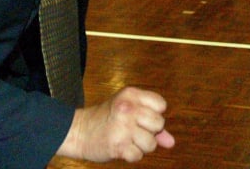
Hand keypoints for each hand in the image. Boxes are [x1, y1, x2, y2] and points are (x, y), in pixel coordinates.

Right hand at [58, 87, 175, 161]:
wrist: (79, 131)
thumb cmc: (107, 120)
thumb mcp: (128, 111)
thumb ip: (151, 123)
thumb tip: (171, 142)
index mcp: (131, 94)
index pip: (161, 105)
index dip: (155, 114)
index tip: (141, 117)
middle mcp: (128, 108)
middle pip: (159, 124)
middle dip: (151, 132)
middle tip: (134, 130)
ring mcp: (123, 127)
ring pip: (151, 143)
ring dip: (141, 146)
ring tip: (127, 139)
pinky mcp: (118, 145)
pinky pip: (138, 156)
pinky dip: (131, 155)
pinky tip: (121, 148)